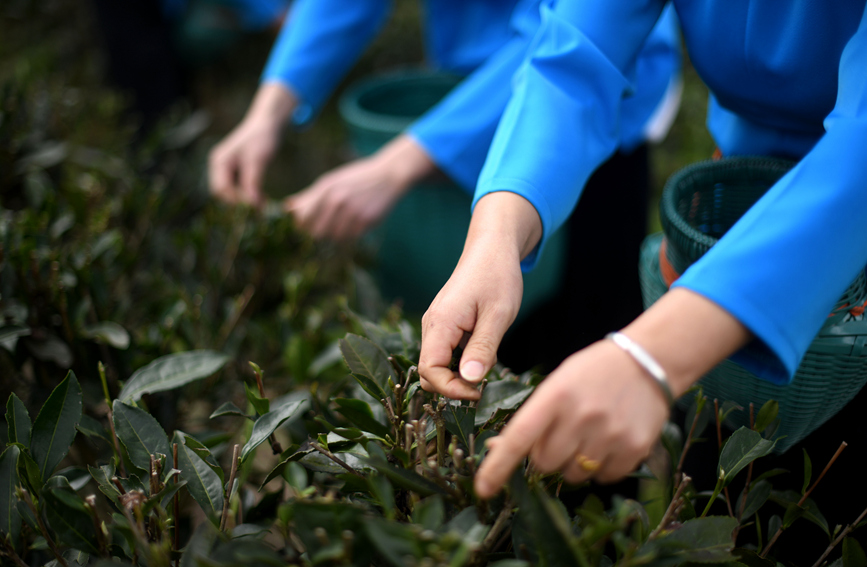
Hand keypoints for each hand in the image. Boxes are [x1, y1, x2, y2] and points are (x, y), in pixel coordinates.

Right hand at [208, 83, 296, 207]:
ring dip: (243, 200)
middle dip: (238, 202)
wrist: (267, 123)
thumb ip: (253, 182)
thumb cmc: (262, 138)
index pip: (221, 189)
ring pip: (230, 191)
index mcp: (220, 161)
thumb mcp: (258, 161)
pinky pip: (237, 186)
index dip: (236, 201)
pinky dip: (247, 194)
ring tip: (261, 205)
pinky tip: (261, 198)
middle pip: (222, 192)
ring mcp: (225, 167)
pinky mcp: (235, 169)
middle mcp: (218, 165)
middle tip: (258, 209)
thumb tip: (252, 204)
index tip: (254, 207)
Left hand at [284, 135, 434, 239]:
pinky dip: (350, 234)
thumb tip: (287, 207)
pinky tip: (355, 222)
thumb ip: (308, 196)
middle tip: (323, 229)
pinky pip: (351, 237)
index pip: (304, 218)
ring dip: (335, 234)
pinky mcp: (366, 221)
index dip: (302, 226)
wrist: (387, 175)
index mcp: (325, 189)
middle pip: (317, 231)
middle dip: (318, 233)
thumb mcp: (330, 182)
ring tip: (342, 223)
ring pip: (334, 237)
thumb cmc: (355, 178)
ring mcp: (352, 211)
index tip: (304, 227)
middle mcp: (337, 200)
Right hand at [419, 192, 542, 399]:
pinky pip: (445, 354)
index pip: (430, 371)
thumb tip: (470, 380)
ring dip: (458, 375)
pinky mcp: (445, 325)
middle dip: (452, 386)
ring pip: (437, 365)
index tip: (477, 392)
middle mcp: (432, 326)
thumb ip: (483, 348)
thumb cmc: (497, 276)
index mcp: (440, 323)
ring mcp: (436, 326)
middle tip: (483, 386)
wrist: (492, 248)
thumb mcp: (498, 315)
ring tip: (486, 366)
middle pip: (428, 372)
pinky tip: (483, 353)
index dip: (451, 389)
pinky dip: (461, 363)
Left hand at [473, 288, 752, 498]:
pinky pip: (604, 478)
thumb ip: (531, 416)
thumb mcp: (557, 383)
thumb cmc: (593, 372)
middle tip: (561, 435)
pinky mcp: (634, 449)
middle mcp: (580, 416)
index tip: (483, 489)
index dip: (498, 466)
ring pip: (573, 475)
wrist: (648, 362)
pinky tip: (608, 441)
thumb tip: (496, 449)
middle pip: (545, 464)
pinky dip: (601, 468)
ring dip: (573, 463)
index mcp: (555, 396)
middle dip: (546, 456)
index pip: (518, 438)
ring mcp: (609, 434)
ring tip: (588, 435)